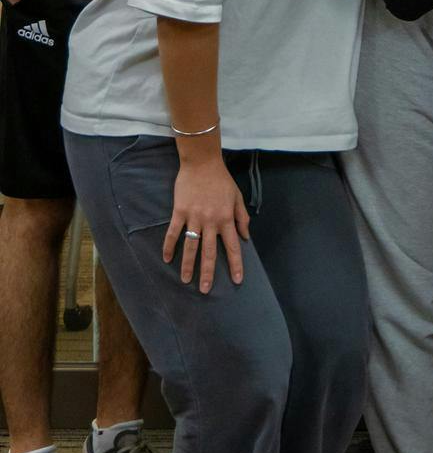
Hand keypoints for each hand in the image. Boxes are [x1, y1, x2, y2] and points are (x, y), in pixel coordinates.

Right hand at [164, 158, 249, 292]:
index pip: (233, 246)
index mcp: (226, 218)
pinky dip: (169, 246)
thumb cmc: (221, 180)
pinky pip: (173, 232)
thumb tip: (246, 237)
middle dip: (209, 273)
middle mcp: (211, 221)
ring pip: (191, 246)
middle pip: (210, 252)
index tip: (237, 280)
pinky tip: (166, 259)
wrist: (202, 163)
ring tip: (186, 280)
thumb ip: (242, 218)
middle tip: (205, 290)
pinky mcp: (179, 212)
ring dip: (188, 265)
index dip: (236, 264)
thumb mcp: (237, 196)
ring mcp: (194, 217)